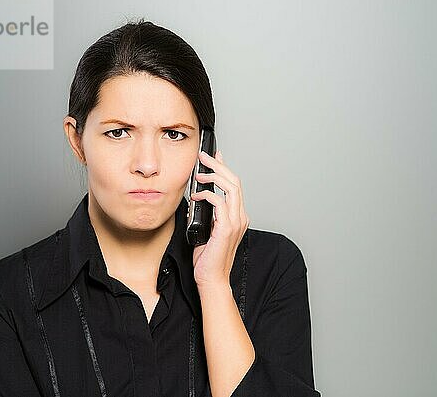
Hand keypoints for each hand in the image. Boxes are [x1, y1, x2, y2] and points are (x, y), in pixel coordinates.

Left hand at [190, 149, 249, 289]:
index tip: (214, 157)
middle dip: (218, 165)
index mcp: (237, 216)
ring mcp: (235, 222)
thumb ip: (207, 214)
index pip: (234, 185)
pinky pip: (220, 202)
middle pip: (234, 181)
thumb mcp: (206, 230)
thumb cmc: (208, 259)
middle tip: (204, 156)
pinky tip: (196, 196)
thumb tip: (197, 199)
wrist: (212, 279)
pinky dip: (207, 195)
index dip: (224, 168)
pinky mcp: (226, 228)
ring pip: (231, 187)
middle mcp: (240, 217)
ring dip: (214, 176)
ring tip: (199, 173)